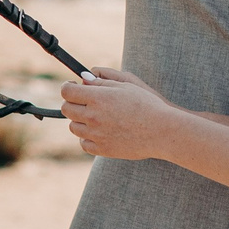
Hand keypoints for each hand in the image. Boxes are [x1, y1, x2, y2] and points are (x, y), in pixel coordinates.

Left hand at [61, 68, 176, 160]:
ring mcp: (96, 135)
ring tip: (93, 116)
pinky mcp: (102, 149)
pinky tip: (97, 131)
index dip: (68, 86)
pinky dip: (87, 137)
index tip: (73, 86)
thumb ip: (101, 81)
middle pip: (67, 109)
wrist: (162, 131)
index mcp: (98, 98)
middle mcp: (93, 117)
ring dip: (79, 120)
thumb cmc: (147, 104)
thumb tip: (83, 78)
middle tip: (83, 100)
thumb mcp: (126, 85)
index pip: (67, 91)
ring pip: (73, 127)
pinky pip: (83, 143)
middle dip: (72, 102)